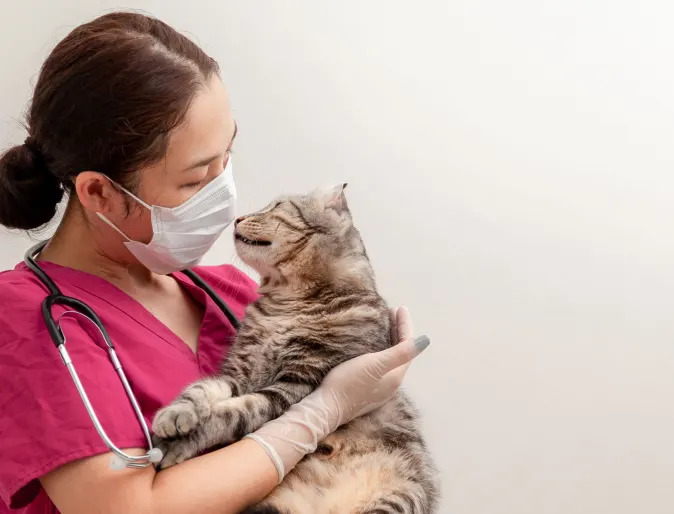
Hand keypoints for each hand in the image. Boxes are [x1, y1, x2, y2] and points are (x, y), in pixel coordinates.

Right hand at [245, 306, 428, 481]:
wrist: (326, 408)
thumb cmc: (349, 384)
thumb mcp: (375, 364)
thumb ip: (400, 353)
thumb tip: (426, 341)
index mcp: (396, 376)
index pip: (408, 346)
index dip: (405, 325)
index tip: (400, 307)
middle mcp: (391, 383)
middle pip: (401, 352)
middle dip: (399, 331)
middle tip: (392, 311)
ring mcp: (379, 388)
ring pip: (391, 358)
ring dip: (390, 340)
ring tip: (385, 324)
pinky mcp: (367, 390)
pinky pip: (381, 365)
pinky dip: (381, 350)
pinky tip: (373, 347)